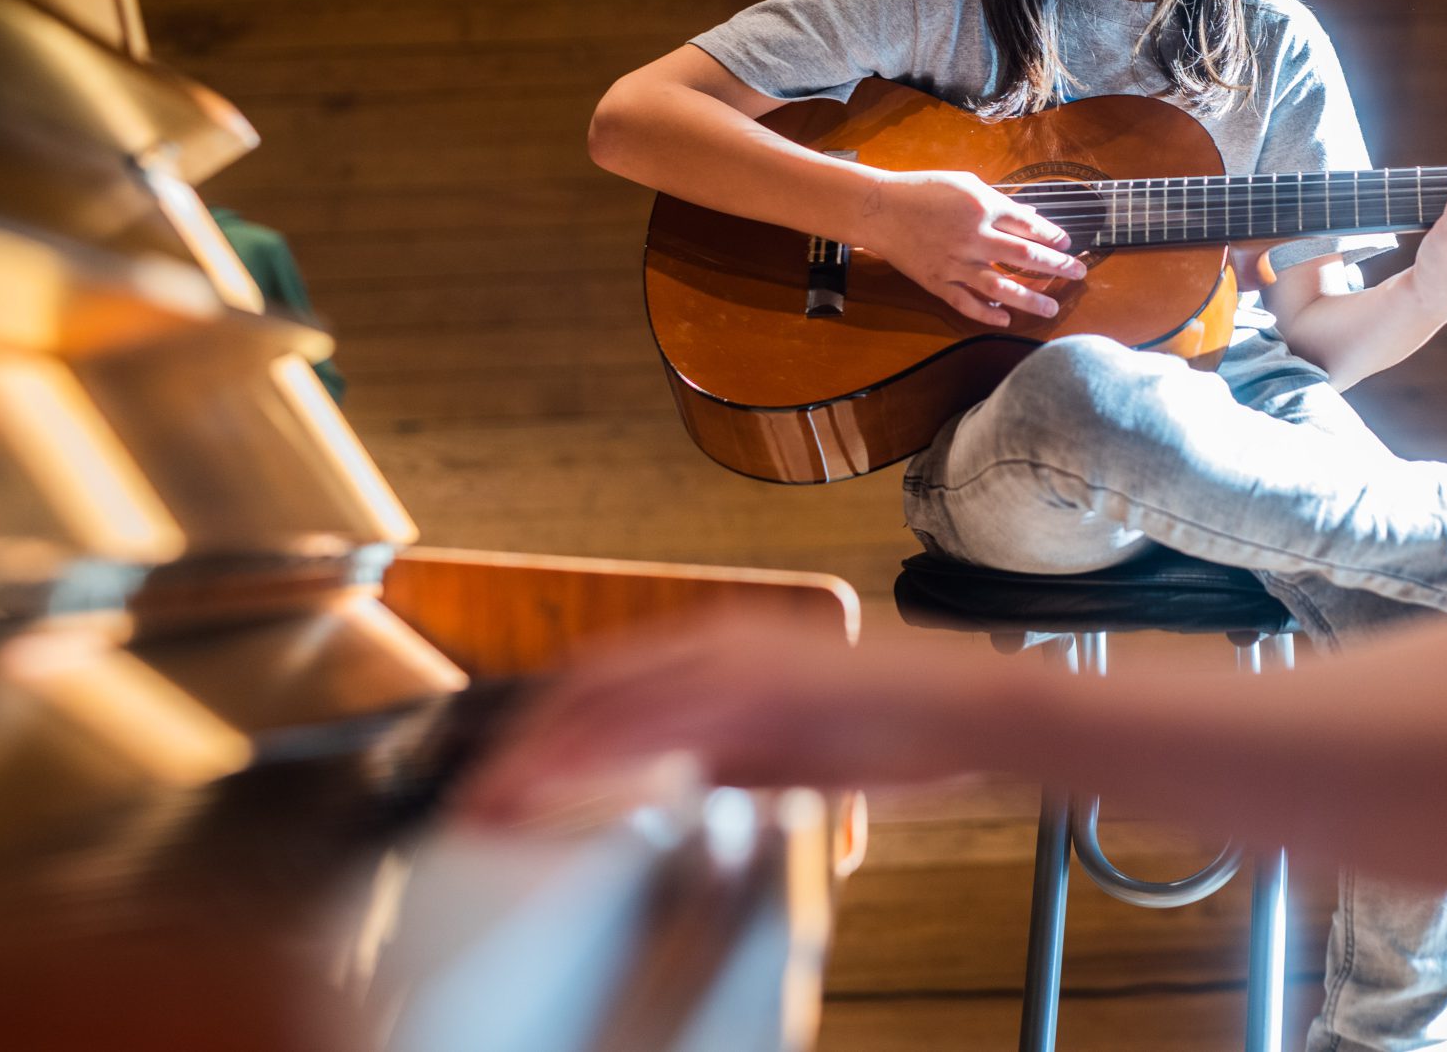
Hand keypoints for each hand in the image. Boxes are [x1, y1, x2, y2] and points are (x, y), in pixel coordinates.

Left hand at [459, 614, 986, 825]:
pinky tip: (563, 790)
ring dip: (541, 754)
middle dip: (523, 742)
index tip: (504, 774)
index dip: (546, 726)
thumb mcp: (791, 742)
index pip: (609, 679)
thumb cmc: (901, 725)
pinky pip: (652, 726)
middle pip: (589, 683)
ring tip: (495, 804)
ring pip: (606, 700)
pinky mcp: (753, 696)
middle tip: (476, 798)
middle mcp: (718, 641)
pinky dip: (597, 757)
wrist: (970, 708)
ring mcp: (733, 664)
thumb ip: (729, 751)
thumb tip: (677, 781)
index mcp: (724, 645)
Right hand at [856, 168, 1086, 325]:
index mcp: (983, 208)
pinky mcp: (937, 281)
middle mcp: (974, 237)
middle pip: (1025, 255)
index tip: (1068, 243)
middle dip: (1057, 266)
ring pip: (1000, 286)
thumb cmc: (924, 190)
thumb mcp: (966, 184)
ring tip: (1051, 309)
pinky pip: (965, 303)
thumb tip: (1030, 215)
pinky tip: (1006, 320)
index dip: (1053, 235)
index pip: (1029, 225)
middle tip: (1079, 273)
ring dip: (1029, 300)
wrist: (880, 209)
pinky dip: (986, 314)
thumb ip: (1000, 201)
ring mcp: (955, 263)